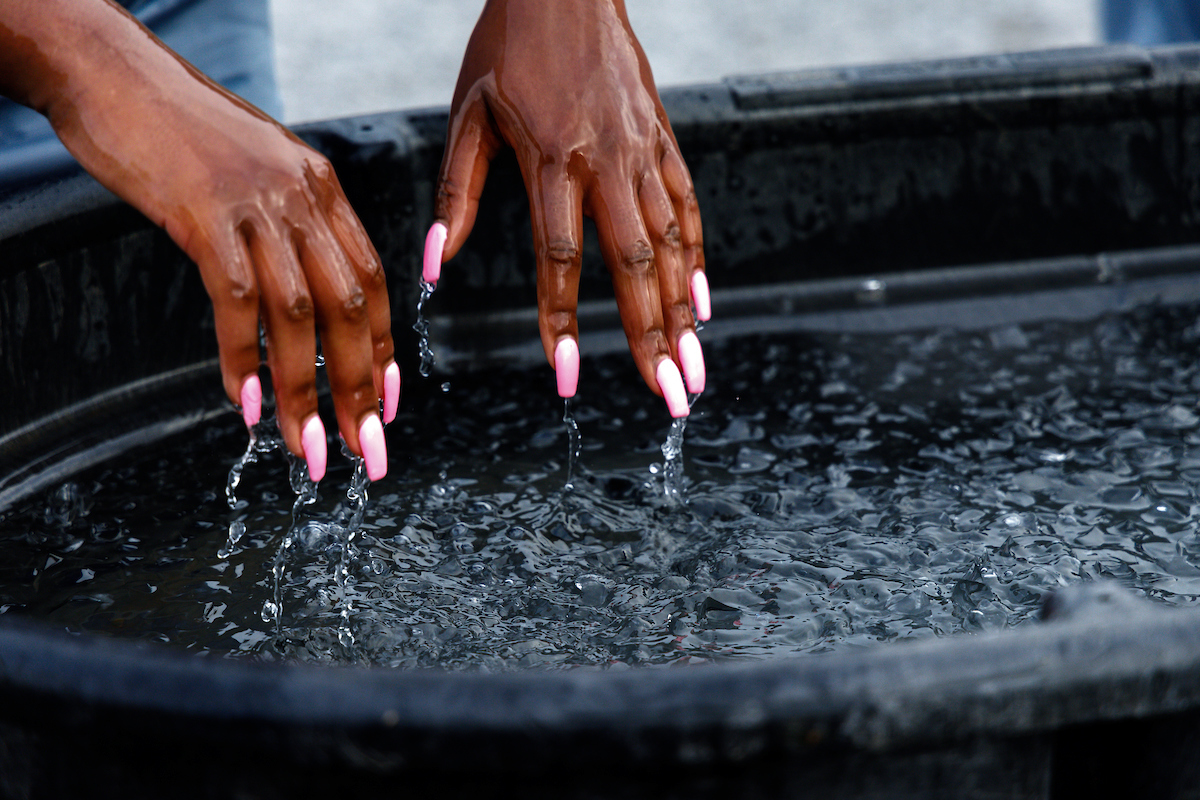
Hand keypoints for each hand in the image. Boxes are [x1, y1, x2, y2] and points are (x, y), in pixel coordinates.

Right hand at [0, 0, 395, 480]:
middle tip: (365, 449)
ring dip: (307, 391)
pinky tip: (247, 404)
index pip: (371, 281)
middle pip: (351, 307)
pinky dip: (244, 359)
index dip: (381, 347)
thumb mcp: (256, 174)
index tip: (386, 402)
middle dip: (360, 387)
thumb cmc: (180, 131)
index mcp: (323, 189)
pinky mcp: (206, 213)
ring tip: (308, 450)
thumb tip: (300, 300)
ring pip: (300, 315)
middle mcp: (304, 197)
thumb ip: (286, 227)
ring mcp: (257, 205)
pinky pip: (235, 301)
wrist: (113, 73)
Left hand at [425, 0, 708, 416]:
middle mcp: (608, 160)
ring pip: (670, 244)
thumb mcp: (468, 113)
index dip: (563, 321)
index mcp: (553, 156)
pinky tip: (702, 304)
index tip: (568, 376)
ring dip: (682, 313)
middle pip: (634, 264)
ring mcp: (643, 151)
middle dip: (651, 337)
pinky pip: (687, 208)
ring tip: (693, 369)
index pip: (560, 257)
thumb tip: (437, 266)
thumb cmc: (507, 46)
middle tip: (669, 395)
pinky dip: (696, 259)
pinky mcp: (663, 141)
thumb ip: (459, 192)